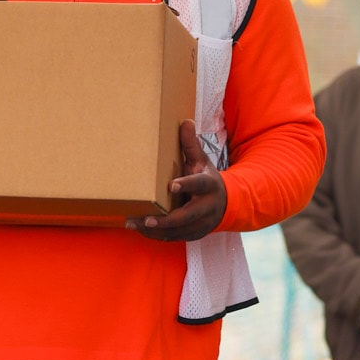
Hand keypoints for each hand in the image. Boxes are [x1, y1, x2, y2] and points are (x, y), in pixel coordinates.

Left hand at [129, 120, 227, 241]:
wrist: (226, 204)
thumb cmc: (206, 179)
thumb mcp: (201, 161)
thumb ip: (191, 145)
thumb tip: (185, 121)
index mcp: (210, 185)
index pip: (199, 185)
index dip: (186, 185)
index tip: (171, 186)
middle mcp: (208, 207)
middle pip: (187, 216)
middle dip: (166, 220)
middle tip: (146, 219)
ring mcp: (202, 224)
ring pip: (178, 231)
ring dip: (156, 231)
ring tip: (133, 224)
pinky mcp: (194, 234)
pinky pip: (174, 237)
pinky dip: (157, 236)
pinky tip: (139, 230)